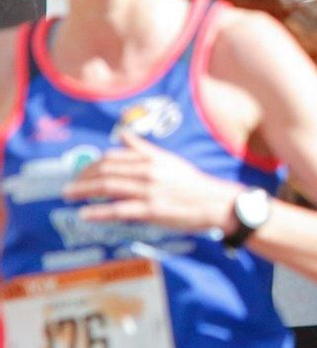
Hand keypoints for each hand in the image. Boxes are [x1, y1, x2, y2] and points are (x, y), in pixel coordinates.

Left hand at [63, 132, 244, 233]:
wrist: (216, 203)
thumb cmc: (193, 183)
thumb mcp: (169, 160)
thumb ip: (143, 148)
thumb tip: (122, 133)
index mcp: (151, 158)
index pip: (113, 157)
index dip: (92, 165)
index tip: (82, 173)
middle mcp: (148, 171)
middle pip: (106, 171)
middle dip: (83, 178)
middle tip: (69, 187)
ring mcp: (149, 190)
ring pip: (108, 187)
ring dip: (84, 191)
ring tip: (69, 196)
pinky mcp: (152, 210)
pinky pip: (119, 210)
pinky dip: (99, 212)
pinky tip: (85, 214)